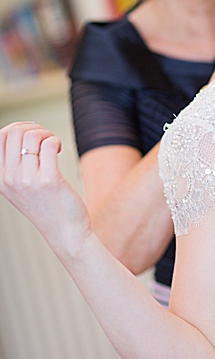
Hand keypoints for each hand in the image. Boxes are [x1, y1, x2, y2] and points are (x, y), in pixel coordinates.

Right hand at [0, 122, 90, 258]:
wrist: (64, 232)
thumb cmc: (46, 206)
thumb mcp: (20, 187)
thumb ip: (15, 164)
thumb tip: (20, 130)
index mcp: (0, 178)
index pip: (0, 137)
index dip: (18, 127)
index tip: (33, 132)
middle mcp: (10, 179)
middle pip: (14, 132)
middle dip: (33, 127)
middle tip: (46, 138)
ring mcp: (28, 180)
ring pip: (32, 135)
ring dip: (47, 134)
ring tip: (53, 145)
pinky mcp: (49, 180)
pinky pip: (49, 145)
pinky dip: (56, 141)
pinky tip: (59, 151)